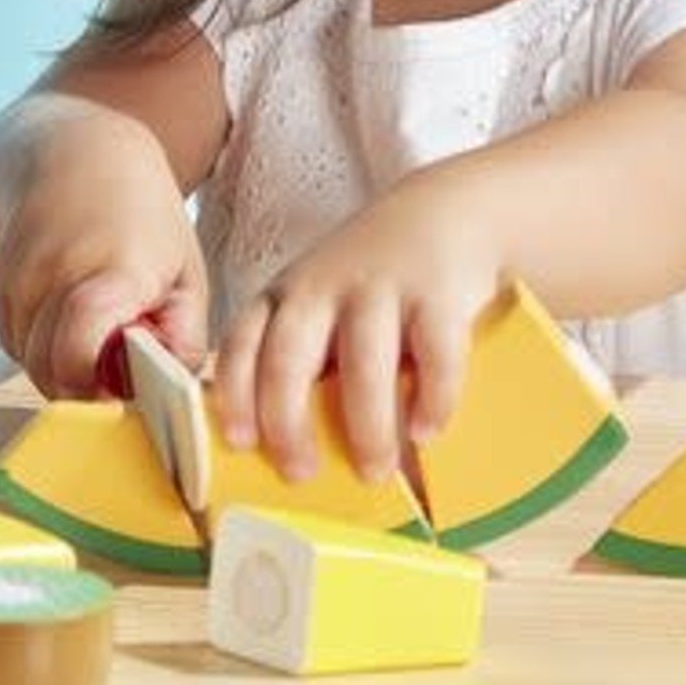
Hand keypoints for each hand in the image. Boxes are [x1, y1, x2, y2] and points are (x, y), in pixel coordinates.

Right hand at [0, 110, 207, 396]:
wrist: (76, 153)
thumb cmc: (142, 216)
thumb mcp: (186, 273)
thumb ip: (183, 338)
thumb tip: (169, 392)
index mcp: (113, 270)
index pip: (79, 349)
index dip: (96, 386)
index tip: (124, 388)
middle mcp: (56, 273)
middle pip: (52, 371)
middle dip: (86, 386)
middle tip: (118, 365)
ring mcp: (20, 277)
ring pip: (30, 363)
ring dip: (63, 365)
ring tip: (98, 328)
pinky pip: (15, 343)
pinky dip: (42, 345)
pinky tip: (69, 314)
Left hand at [211, 172, 501, 483]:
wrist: (449, 211)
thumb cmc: (376, 277)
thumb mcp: (324, 300)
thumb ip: (305, 357)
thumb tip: (294, 452)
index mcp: (286, 292)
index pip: (242, 342)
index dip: (236, 395)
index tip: (241, 443)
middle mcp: (324, 284)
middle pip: (290, 357)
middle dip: (289, 422)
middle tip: (301, 473)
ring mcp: (382, 285)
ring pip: (364, 364)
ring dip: (367, 426)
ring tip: (374, 471)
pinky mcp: (440, 292)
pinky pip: (435, 355)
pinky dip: (432, 399)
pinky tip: (427, 431)